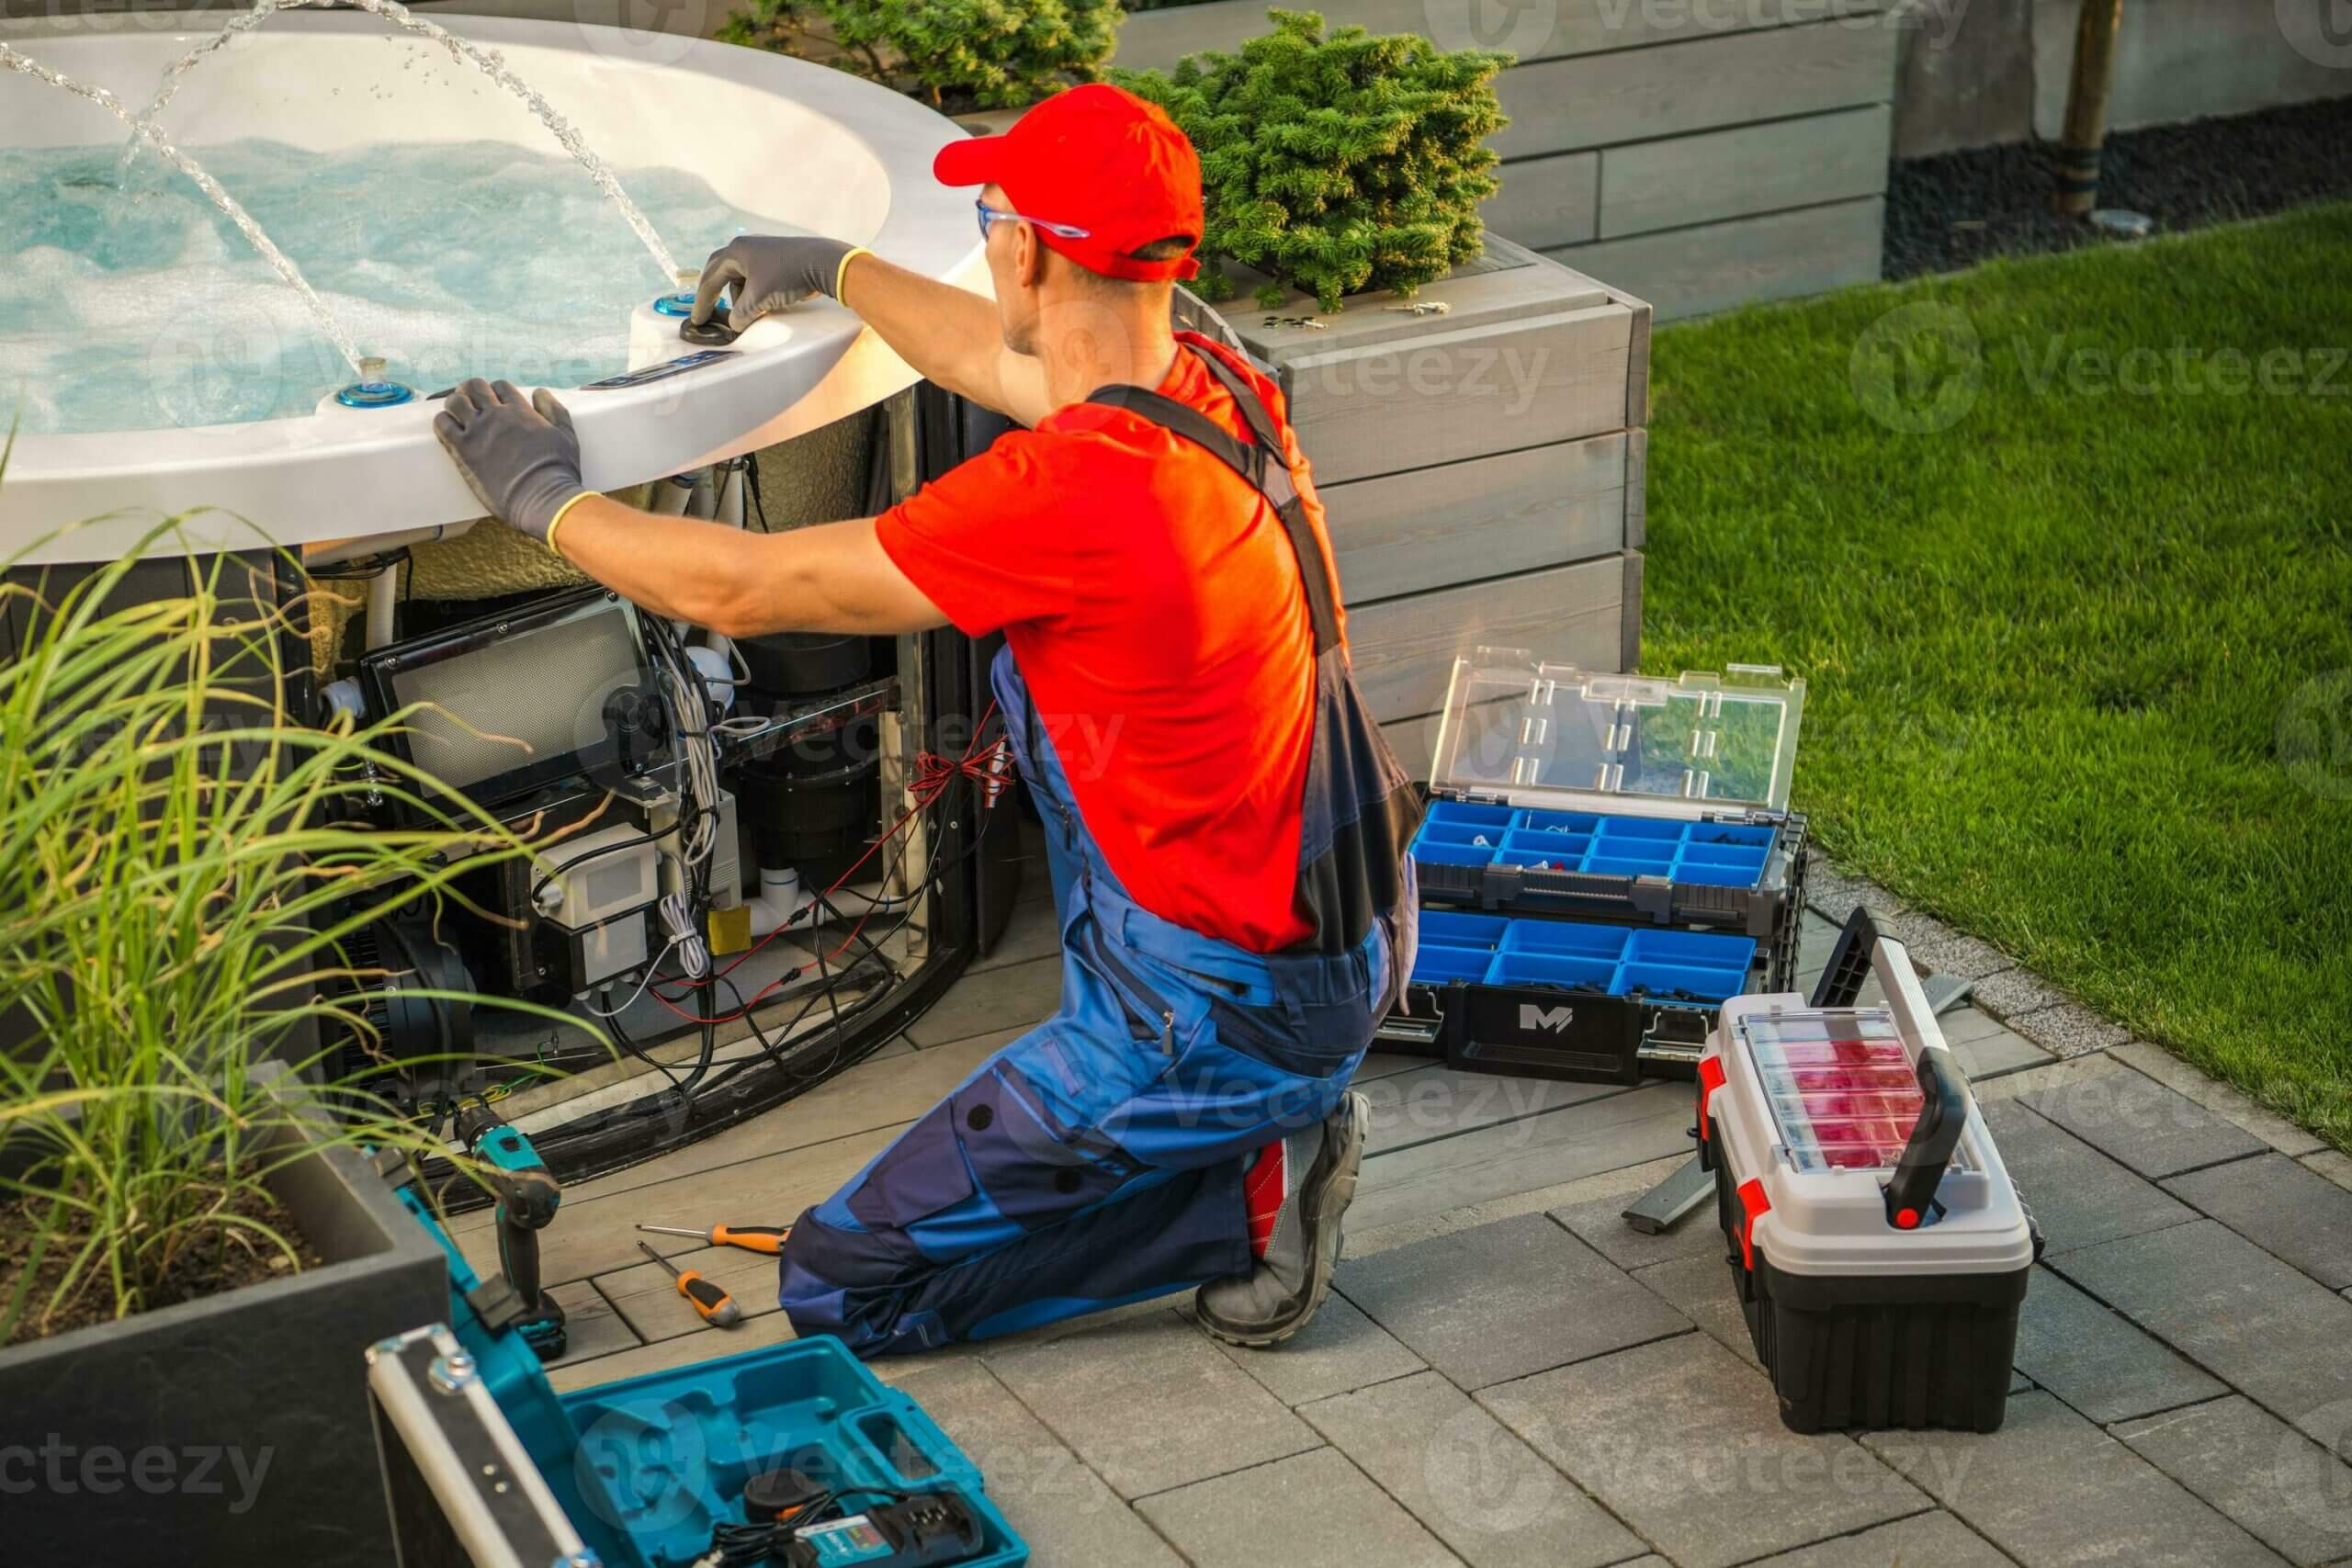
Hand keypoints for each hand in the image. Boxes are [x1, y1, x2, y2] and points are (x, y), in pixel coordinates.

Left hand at [432, 379, 585, 543]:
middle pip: (474, 387)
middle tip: (471, 403)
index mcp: (520, 410)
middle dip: (471, 391)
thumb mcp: (567, 436)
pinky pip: (442, 425)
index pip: (500, 386)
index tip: (496, 402)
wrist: (542, 499)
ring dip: (455, 404)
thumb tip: (540, 392)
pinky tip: (448, 429)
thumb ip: (554, 411)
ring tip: (457, 415)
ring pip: (455, 401)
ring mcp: (477, 431)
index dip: (497, 392)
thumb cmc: (558, 471)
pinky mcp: (462, 450)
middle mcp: (496, 415)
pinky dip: (443, 422)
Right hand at [692, 235, 854, 327]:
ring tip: (748, 314)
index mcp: (735, 252)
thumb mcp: (759, 299)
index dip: (702, 302)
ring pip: (741, 277)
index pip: (710, 278)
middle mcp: (745, 247)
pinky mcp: (777, 258)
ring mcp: (762, 250)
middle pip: (722, 272)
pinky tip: (763, 305)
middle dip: (715, 294)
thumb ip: (741, 314)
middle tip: (710, 312)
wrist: (823, 263)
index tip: (698, 320)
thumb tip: (735, 325)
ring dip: (740, 296)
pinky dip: (754, 292)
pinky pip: (756, 277)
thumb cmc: (787, 277)